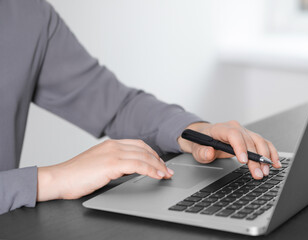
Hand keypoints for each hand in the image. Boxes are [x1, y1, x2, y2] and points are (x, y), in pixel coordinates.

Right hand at [37, 139, 173, 200]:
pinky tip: (157, 175)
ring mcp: (113, 153)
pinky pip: (139, 165)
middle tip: (167, 170)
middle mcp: (113, 145)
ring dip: (158, 166)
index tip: (160, 162)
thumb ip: (115, 163)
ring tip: (166, 174)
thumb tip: (131, 168)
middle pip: (144, 149)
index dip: (152, 153)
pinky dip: (151, 170)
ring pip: (144, 156)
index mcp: (111, 144)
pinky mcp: (112, 164)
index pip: (138, 145)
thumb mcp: (99, 164)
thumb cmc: (76, 174)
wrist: (59, 178)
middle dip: (159, 160)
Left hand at [177, 121, 281, 179]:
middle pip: (249, 141)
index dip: (240, 147)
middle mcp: (235, 128)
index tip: (244, 161)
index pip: (233, 135)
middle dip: (255, 158)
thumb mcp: (196, 148)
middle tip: (258, 173)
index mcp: (221, 128)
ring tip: (266, 171)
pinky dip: (271, 153)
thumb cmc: (201, 142)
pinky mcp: (250, 138)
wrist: (204, 135)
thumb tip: (210, 152)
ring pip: (259, 141)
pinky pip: (264, 143)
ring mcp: (244, 132)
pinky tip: (275, 163)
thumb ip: (201, 152)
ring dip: (265, 157)